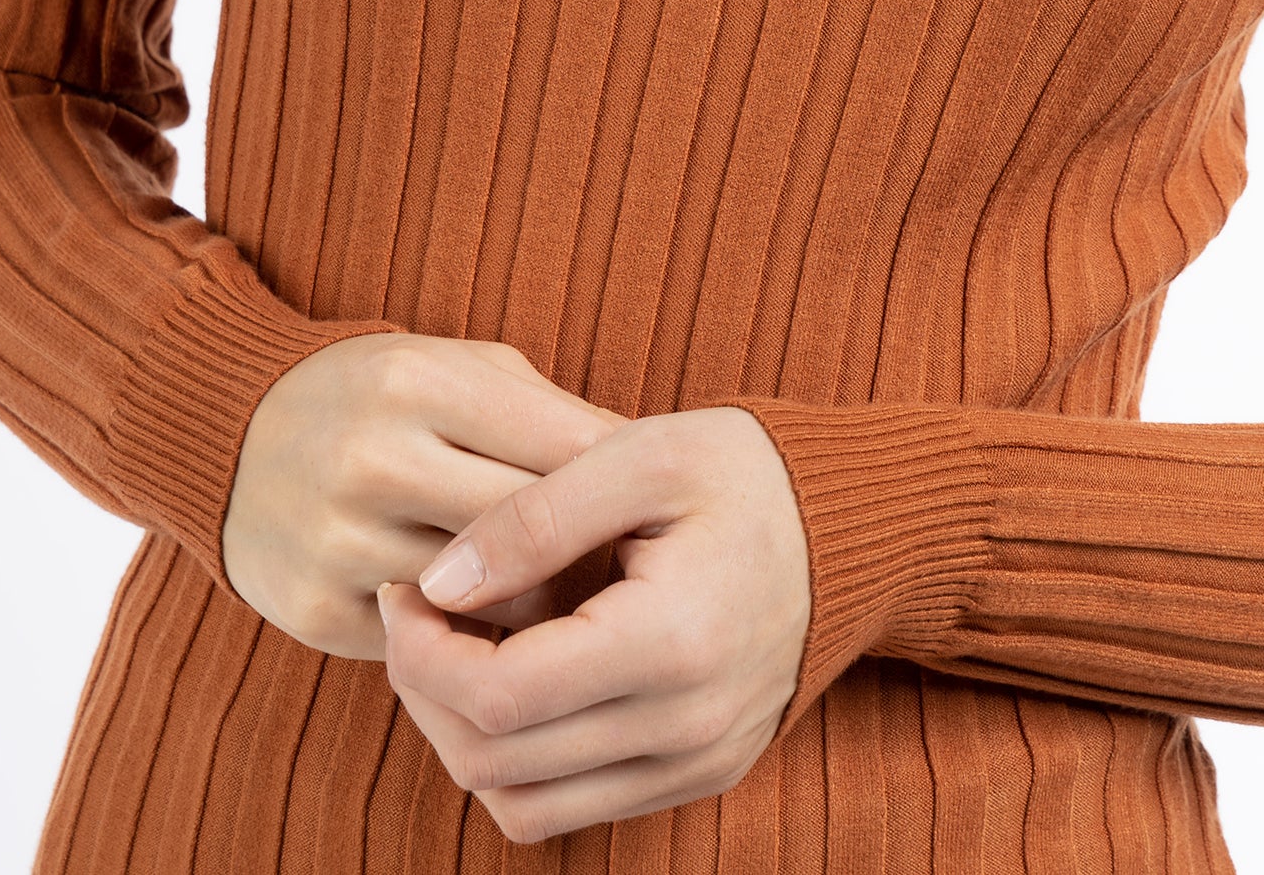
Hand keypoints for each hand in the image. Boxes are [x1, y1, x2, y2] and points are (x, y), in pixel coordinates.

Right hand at [221, 333, 627, 657]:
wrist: (229, 433)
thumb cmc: (381, 394)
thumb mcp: (462, 370)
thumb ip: (550, 414)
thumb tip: (653, 466)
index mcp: (420, 381)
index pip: (559, 452)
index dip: (621, 492)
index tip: (657, 518)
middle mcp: (373, 458)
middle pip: (529, 534)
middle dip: (588, 558)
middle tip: (634, 577)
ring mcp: (337, 539)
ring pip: (487, 606)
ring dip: (538, 612)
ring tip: (574, 604)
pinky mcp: (314, 611)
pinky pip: (427, 647)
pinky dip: (468, 643)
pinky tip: (493, 628)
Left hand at [375, 405, 809, 842]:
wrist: (856, 526)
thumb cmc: (747, 473)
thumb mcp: (641, 454)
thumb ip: (534, 518)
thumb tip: (437, 581)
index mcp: (671, 643)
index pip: (498, 698)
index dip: (421, 650)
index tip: (407, 585)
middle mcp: (686, 728)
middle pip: (495, 764)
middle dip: (424, 688)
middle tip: (416, 608)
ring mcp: (695, 764)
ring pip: (522, 806)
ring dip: (462, 736)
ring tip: (455, 645)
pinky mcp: (697, 775)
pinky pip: (572, 808)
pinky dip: (518, 761)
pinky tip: (512, 676)